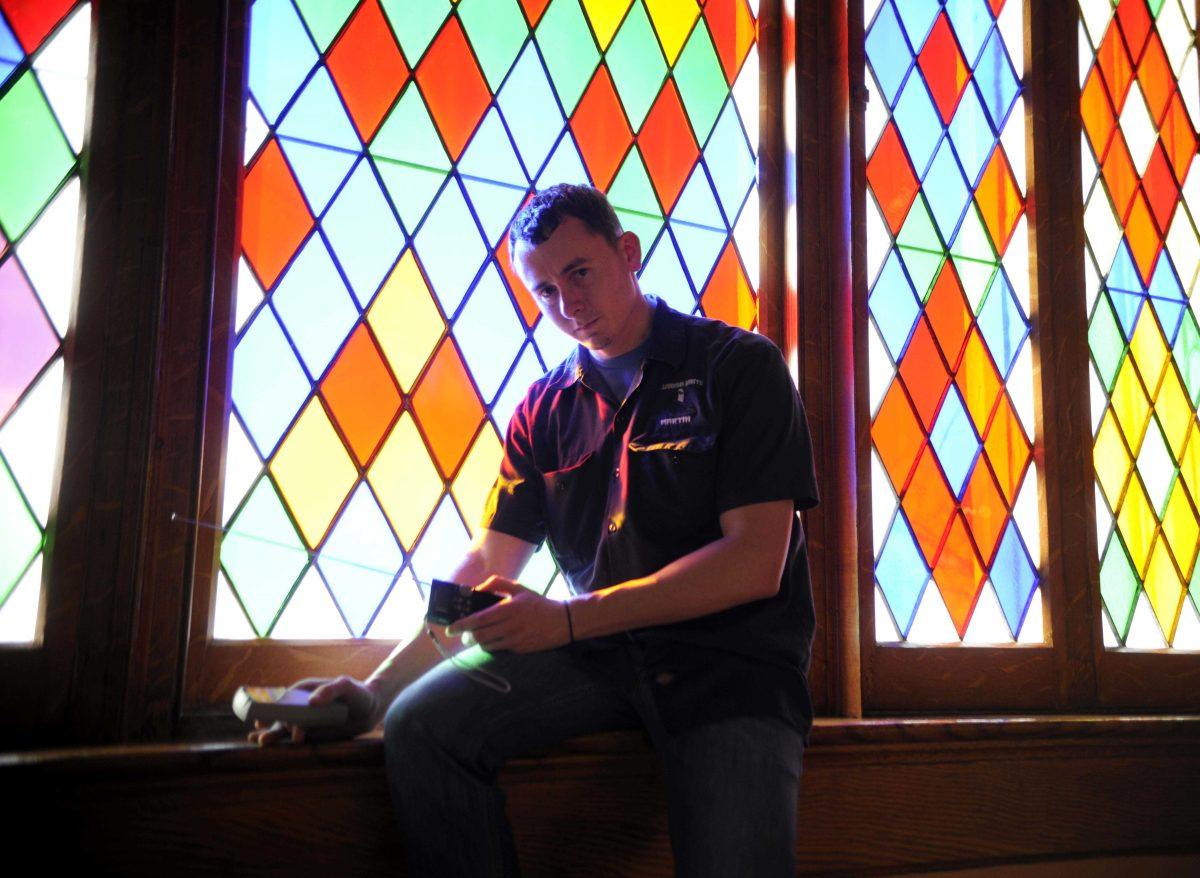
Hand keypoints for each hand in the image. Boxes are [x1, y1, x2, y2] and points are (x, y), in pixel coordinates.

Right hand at [246, 675, 382, 746]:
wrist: (369, 709)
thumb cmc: (356, 693)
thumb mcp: (345, 686)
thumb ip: (330, 690)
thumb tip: (312, 702)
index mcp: (305, 689)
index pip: (287, 698)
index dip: (277, 707)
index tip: (275, 717)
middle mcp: (300, 704)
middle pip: (282, 714)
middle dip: (272, 725)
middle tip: (264, 737)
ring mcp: (304, 719)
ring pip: (283, 727)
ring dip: (272, 734)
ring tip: (261, 741)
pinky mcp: (310, 733)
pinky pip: (293, 738)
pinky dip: (282, 742)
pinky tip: (267, 745)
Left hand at [449, 576, 572, 653]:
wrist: (562, 621)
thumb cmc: (537, 603)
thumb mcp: (519, 587)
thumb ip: (497, 583)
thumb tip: (477, 588)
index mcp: (509, 608)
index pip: (479, 619)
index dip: (461, 625)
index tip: (450, 628)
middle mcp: (511, 626)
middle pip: (479, 636)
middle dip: (466, 637)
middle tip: (463, 635)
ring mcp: (515, 639)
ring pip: (487, 645)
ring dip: (479, 641)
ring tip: (479, 636)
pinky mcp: (520, 649)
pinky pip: (499, 649)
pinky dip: (492, 645)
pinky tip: (495, 639)